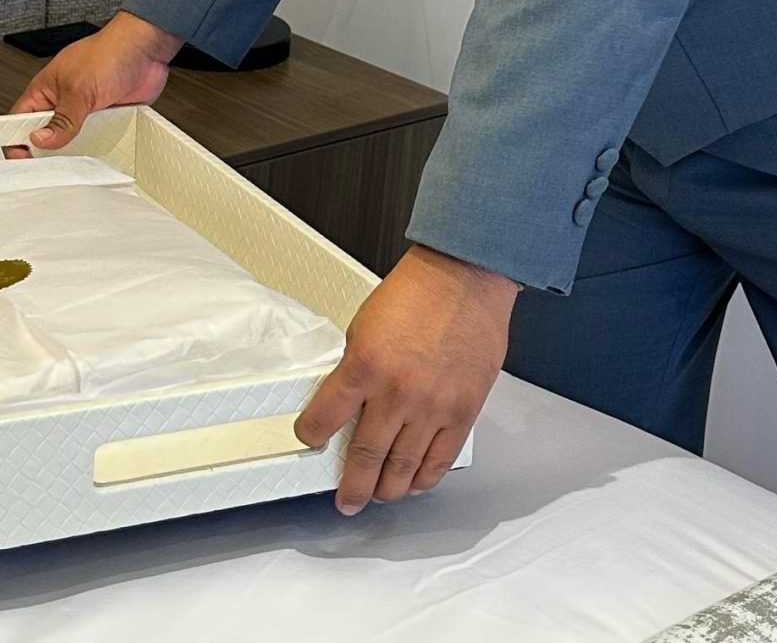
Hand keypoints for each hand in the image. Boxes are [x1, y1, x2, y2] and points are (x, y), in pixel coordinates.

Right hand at [3, 11, 179, 156]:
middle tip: (50, 167)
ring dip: (77, 150)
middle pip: (45, 135)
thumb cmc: (109, 52)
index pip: (19, 120)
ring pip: (72, 141)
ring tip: (76, 163)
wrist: (146, 48)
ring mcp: (85, 111)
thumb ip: (62, 120)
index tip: (21, 160)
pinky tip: (101, 155)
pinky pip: (97, 140)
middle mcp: (62, 102)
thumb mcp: (79, 90)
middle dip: (47, 151)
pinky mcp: (107, 117)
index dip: (16, 140)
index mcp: (45, 90)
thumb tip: (42, 139)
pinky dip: (99, 147)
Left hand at [295, 243, 517, 513]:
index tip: (310, 441)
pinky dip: (425, 477)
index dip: (312, 436)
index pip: (324, 418)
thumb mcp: (366, 326)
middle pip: (366, 457)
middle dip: (352, 486)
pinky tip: (415, 482)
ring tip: (379, 495)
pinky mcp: (463, 411)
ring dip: (388, 489)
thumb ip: (357, 369)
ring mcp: (432, 406)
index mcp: (364, 366)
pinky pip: (441, 458)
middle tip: (347, 499)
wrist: (466, 277)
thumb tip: (349, 403)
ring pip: (404, 467)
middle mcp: (396, 392)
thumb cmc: (419, 293)